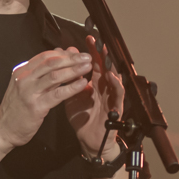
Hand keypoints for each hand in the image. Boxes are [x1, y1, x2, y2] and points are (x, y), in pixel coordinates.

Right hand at [0, 48, 92, 149]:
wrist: (2, 130)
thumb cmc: (16, 109)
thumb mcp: (26, 86)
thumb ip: (41, 73)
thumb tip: (58, 55)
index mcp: (22, 71)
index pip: (45, 56)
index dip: (64, 53)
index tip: (78, 53)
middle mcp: (24, 78)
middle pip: (52, 63)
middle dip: (72, 58)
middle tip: (87, 57)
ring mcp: (29, 92)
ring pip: (55, 76)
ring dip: (74, 70)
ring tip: (87, 67)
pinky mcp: (36, 106)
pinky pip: (57, 94)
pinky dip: (71, 87)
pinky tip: (82, 84)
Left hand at [66, 35, 123, 158]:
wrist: (88, 140)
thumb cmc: (82, 118)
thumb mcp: (72, 97)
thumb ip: (68, 82)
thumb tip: (61, 66)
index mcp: (93, 83)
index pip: (91, 63)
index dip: (90, 51)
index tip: (87, 38)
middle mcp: (103, 88)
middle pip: (104, 66)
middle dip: (101, 53)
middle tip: (98, 40)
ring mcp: (111, 97)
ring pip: (113, 77)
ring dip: (110, 65)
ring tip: (106, 54)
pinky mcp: (115, 108)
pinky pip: (118, 95)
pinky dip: (116, 85)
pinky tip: (112, 77)